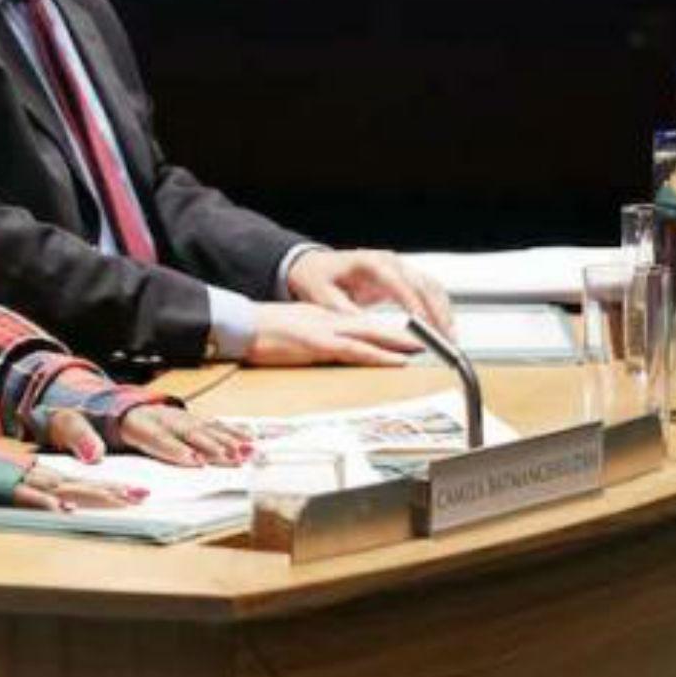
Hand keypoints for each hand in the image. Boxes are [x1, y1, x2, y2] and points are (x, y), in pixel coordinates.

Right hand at [10, 462, 147, 511]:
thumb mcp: (20, 480)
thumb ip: (42, 492)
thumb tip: (68, 507)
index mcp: (46, 475)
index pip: (85, 482)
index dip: (112, 488)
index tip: (138, 494)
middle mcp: (41, 477)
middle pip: (82, 485)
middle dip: (114, 492)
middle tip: (143, 496)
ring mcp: (25, 482)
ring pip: (64, 489)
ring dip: (91, 496)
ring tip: (118, 501)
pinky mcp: (7, 489)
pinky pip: (30, 498)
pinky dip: (47, 504)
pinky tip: (65, 512)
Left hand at [42, 406, 250, 467]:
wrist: (79, 395)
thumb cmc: (73, 414)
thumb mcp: (65, 423)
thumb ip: (78, 437)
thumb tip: (92, 454)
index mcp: (127, 418)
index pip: (153, 435)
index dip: (174, 448)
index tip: (194, 461)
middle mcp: (153, 414)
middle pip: (185, 430)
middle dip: (210, 444)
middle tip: (233, 458)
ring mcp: (167, 414)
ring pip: (201, 426)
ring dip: (225, 439)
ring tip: (248, 452)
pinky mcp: (176, 418)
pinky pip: (206, 424)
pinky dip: (228, 431)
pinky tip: (248, 440)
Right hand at [244, 301, 423, 367]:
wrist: (239, 325)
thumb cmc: (263, 331)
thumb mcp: (296, 329)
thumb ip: (319, 335)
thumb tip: (336, 347)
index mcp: (326, 317)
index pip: (367, 322)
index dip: (394, 329)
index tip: (416, 337)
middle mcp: (331, 320)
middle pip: (377, 326)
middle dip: (407, 334)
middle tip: (436, 340)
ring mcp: (326, 331)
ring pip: (373, 334)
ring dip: (401, 343)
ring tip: (426, 349)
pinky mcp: (317, 344)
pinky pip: (355, 350)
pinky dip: (379, 354)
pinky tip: (396, 360)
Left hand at [286, 247, 452, 333]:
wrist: (315, 266)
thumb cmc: (316, 278)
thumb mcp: (322, 297)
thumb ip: (344, 312)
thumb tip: (364, 329)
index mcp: (369, 262)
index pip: (398, 282)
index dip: (412, 302)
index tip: (423, 324)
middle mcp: (389, 261)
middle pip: (422, 283)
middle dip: (437, 311)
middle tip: (445, 338)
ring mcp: (399, 267)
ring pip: (431, 287)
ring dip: (443, 311)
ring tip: (449, 338)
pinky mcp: (404, 278)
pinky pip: (428, 291)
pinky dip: (439, 309)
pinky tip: (444, 328)